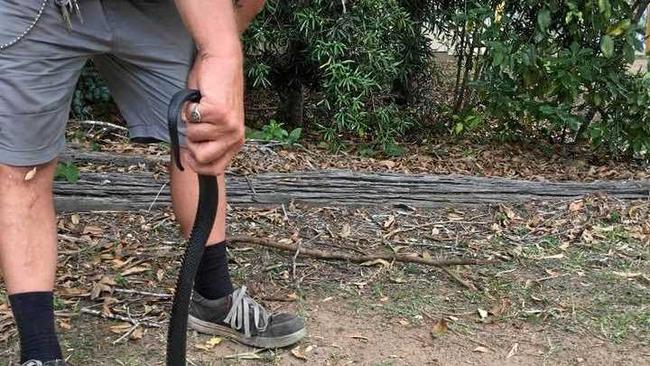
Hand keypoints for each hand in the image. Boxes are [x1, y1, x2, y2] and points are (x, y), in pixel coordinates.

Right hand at [184, 50, 244, 175]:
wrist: (222, 62)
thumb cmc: (215, 90)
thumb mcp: (214, 122)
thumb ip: (208, 140)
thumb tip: (190, 159)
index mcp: (235, 141)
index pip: (215, 169)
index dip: (197, 165)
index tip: (188, 155)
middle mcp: (235, 136)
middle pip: (202, 159)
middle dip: (190, 144)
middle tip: (196, 124)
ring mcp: (228, 125)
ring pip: (193, 138)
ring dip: (190, 121)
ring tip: (200, 106)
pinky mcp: (218, 112)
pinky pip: (191, 120)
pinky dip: (188, 108)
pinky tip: (200, 98)